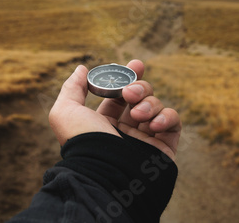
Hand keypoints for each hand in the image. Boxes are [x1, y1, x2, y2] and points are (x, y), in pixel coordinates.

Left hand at [49, 59, 180, 159]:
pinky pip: (173, 122)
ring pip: (156, 106)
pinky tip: (154, 124)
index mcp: (103, 123)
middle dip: (139, 87)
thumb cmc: (82, 143)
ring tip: (138, 114)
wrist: (105, 174)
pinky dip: (167, 116)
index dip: (128, 77)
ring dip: (149, 103)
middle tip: (130, 93)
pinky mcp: (164, 147)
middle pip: (141, 96)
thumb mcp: (65, 111)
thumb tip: (82, 69)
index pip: (119, 95)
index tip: (135, 64)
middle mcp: (125, 130)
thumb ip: (72, 87)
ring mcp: (146, 139)